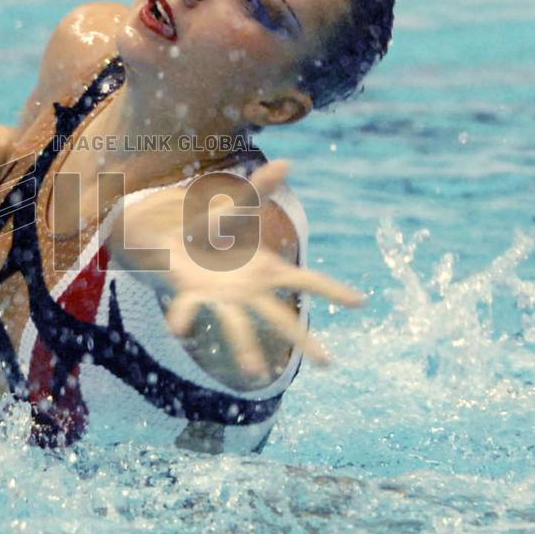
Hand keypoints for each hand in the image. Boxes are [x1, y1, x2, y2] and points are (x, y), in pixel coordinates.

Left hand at [114, 160, 364, 376]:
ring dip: (246, 347)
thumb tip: (288, 161)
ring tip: (255, 372)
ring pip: (238, 325)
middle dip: (304, 340)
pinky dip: (184, 317)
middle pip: (280, 317)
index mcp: (265, 271)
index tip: (362, 302)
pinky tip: (179, 329)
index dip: (333, 289)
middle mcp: (248, 291)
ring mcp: (223, 298)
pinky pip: (189, 308)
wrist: (172, 244)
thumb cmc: (211, 233)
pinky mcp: (193, 295)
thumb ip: (260, 189)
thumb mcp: (237, 208)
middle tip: (329, 364)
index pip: (305, 281)